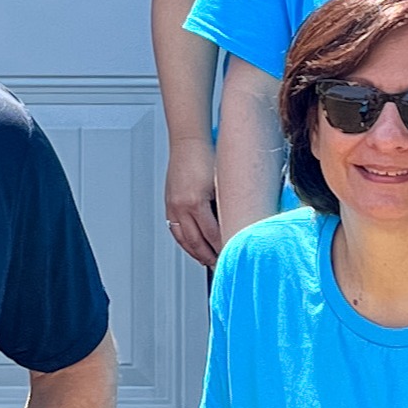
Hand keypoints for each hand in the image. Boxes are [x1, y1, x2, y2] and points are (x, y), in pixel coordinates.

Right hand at [163, 134, 220, 270]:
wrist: (188, 142)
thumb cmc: (207, 156)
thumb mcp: (221, 182)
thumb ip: (227, 204)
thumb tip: (238, 222)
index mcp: (196, 202)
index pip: (212, 234)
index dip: (223, 248)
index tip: (232, 255)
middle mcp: (181, 206)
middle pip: (196, 242)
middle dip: (209, 256)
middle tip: (220, 265)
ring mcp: (173, 206)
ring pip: (184, 239)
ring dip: (196, 253)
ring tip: (207, 261)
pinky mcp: (169, 204)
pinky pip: (175, 230)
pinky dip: (184, 242)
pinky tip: (192, 247)